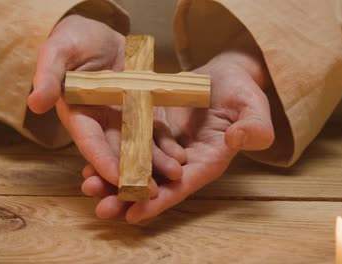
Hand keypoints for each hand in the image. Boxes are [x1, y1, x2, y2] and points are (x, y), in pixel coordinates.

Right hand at [31, 15, 184, 207]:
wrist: (97, 34)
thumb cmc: (72, 42)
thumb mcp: (57, 52)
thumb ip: (48, 76)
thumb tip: (35, 103)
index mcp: (78, 116)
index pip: (90, 143)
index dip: (103, 162)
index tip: (118, 178)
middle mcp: (102, 124)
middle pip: (118, 153)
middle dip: (134, 173)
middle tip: (151, 191)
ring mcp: (124, 119)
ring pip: (141, 146)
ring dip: (157, 162)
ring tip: (175, 174)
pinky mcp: (143, 110)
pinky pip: (156, 130)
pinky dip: (167, 144)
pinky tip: (181, 156)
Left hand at [82, 35, 274, 222]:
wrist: (226, 75)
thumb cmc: (243, 91)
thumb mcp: (253, 107)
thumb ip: (253, 127)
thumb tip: (237, 139)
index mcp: (208, 161)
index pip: (182, 187)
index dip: (159, 202)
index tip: (134, 215)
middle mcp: (185, 161)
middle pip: (155, 185)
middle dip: (128, 198)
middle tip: (101, 208)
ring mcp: (168, 148)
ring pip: (138, 169)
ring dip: (114, 180)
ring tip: (88, 186)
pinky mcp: (155, 132)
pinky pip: (132, 147)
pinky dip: (113, 156)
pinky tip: (91, 161)